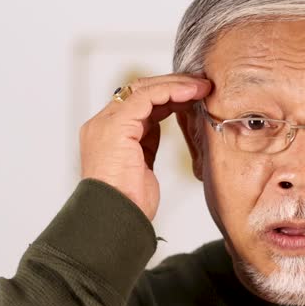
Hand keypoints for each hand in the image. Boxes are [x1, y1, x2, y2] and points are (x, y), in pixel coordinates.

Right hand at [78, 74, 212, 219]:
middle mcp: (102, 124)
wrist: (116, 220)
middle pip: (140, 91)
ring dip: (176, 85)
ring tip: (202, 87)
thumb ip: (146, 142)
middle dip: (173, 85)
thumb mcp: (142, 166)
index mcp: (107, 133)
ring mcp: (106, 123)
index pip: (138, 102)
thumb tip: (161, 125)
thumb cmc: (130, 204)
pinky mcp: (115, 125)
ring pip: (144, 89)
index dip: (167, 95)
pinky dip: (171, 90)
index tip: (194, 94)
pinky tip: (191, 92)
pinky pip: (146, 96)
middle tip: (201, 85)